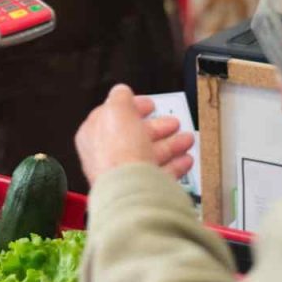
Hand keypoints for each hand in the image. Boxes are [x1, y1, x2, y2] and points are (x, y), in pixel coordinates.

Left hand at [75, 85, 194, 185]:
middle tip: (173, 123)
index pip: (113, 116)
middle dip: (157, 128)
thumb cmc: (118, 152)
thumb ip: (120, 97)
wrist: (130, 190)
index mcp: (94, 135)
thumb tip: (121, 92)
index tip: (150, 104)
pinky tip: (185, 160)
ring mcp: (126, 174)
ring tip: (187, 139)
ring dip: (171, 145)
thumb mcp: (117, 110)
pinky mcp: (142, 189)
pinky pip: (160, 175)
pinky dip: (175, 166)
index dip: (133, 107)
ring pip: (150, 155)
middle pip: (135, 137)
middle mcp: (107, 156)